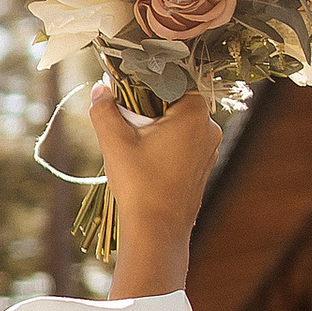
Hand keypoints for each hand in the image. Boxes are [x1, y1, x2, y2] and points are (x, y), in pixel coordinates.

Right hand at [90, 83, 218, 298]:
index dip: (143, 82)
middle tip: (123, 121)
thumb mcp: (115, 142)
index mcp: (195, 112)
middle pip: (173, 102)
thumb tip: (100, 87)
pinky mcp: (203, 166)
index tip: (121, 91)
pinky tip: (145, 160)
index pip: (170, 80)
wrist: (158, 230)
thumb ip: (105, 109)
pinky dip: (164, 144)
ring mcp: (210, 148)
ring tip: (131, 144)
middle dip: (146, 107)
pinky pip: (183, 143)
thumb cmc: (139, 183)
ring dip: (154, 127)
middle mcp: (211, 127)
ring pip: (178, 124)